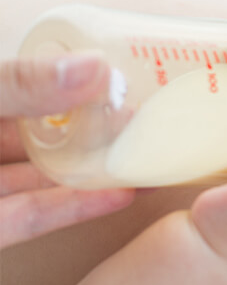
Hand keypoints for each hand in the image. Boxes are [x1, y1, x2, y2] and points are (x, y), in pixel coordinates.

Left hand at [0, 55, 136, 247]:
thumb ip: (21, 84)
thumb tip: (94, 67)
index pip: (29, 79)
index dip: (75, 75)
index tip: (125, 73)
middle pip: (44, 130)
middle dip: (95, 127)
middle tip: (147, 122)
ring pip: (43, 176)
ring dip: (94, 171)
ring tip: (145, 160)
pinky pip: (31, 217)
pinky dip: (75, 209)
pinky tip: (117, 196)